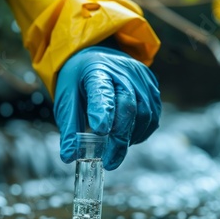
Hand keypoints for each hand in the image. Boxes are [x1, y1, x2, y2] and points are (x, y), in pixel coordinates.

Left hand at [53, 47, 160, 169]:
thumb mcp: (67, 100)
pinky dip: (140, 133)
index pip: (102, 90)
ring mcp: (142, 79)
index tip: (99, 131)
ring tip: (114, 152)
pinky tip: (126, 139)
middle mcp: (123, 71)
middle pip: (128, 106)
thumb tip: (69, 157)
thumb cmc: (80, 81)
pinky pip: (152, 117)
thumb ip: (70, 128)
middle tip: (109, 161)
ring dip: (130, 138)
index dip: (103, 111)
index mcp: (96, 69)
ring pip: (144, 114)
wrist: (98, 57)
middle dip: (119, 137)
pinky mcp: (152, 88)